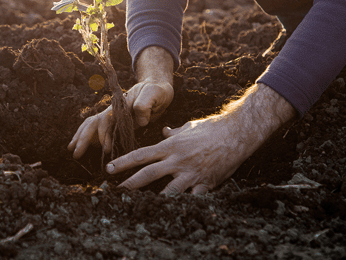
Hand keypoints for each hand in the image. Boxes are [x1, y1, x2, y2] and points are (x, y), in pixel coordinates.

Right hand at [68, 46, 173, 158]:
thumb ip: (145, 105)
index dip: (104, 135)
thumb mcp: (153, 93)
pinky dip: (88, 137)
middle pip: (92, 123)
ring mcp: (113, 116)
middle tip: (76, 153)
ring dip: (80, 137)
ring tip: (71, 150)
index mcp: (120, 106)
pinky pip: (98, 130)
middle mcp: (113, 111)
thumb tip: (140, 121)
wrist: (157, 87)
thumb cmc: (156, 90)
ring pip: (91, 126)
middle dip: (82, 138)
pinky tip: (83, 146)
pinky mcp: (117, 122)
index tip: (107, 149)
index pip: (106, 121)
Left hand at [105, 83, 295, 194]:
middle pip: (148, 173)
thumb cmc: (213, 127)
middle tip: (114, 193)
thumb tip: (165, 130)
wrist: (237, 132)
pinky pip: (192, 200)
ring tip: (140, 212)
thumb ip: (176, 131)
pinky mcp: (205, 183)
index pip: (141, 154)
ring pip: (168, 191)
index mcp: (171, 145)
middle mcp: (177, 159)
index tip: (108, 169)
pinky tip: (175, 218)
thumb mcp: (191, 127)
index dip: (123, 162)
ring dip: (154, 201)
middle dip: (130, 184)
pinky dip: (185, 208)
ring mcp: (191, 172)